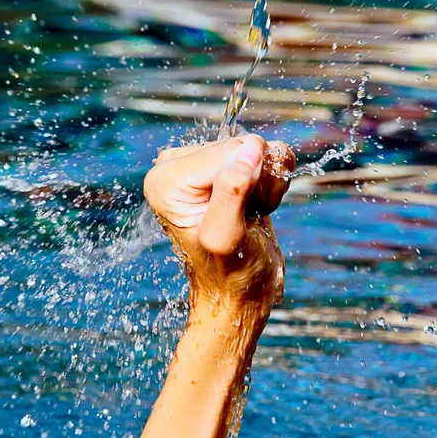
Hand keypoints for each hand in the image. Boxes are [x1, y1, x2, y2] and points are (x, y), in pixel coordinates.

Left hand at [143, 134, 294, 324]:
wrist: (238, 292)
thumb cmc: (229, 274)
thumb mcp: (226, 238)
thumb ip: (233, 191)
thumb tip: (250, 149)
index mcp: (166, 179)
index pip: (227, 151)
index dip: (247, 183)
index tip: (240, 216)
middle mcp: (177, 166)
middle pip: (243, 145)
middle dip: (258, 182)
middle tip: (248, 216)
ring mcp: (200, 164)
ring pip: (258, 148)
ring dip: (266, 183)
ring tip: (251, 213)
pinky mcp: (222, 166)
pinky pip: (264, 152)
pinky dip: (270, 181)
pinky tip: (257, 205)